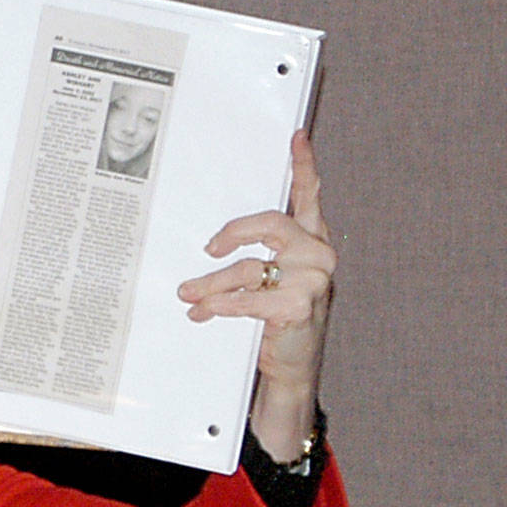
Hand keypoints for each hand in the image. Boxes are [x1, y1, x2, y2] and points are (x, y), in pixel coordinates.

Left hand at [175, 130, 335, 459]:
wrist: (289, 368)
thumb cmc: (274, 320)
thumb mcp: (264, 284)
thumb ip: (250, 261)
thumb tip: (205, 250)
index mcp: (311, 241)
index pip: (309, 196)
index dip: (304, 166)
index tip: (296, 137)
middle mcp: (318, 255)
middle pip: (269, 224)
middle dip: (231, 233)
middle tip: (206, 248)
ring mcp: (313, 281)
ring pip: (249, 268)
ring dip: (210, 283)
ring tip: (188, 295)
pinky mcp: (299, 307)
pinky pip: (248, 298)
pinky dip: (220, 305)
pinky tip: (203, 312)